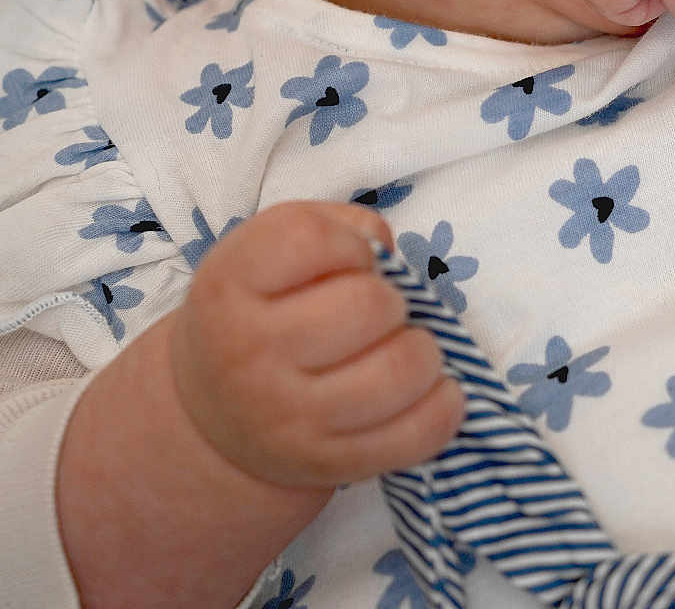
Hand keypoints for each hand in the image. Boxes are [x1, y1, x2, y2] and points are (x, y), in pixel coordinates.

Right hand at [167, 201, 463, 490]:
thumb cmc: (260, 307)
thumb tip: (386, 251)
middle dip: (392, 299)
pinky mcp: (327, 464)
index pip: (310, 240)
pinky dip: (443, 406)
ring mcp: (287, 418)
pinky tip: (435, 389)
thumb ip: (335, 227)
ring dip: (423, 350)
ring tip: (406, 347)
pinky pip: (416, 435)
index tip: (349, 261)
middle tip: (381, 311)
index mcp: (230, 285)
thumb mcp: (271, 248)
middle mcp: (248, 354)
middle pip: (369, 306)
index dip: (351, 243)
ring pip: (401, 371)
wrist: (213, 411)